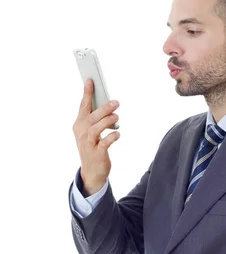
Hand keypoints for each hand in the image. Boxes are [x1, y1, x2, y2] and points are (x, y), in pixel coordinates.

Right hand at [72, 78, 120, 194]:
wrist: (92, 172)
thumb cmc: (93, 147)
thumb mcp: (91, 132)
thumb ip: (97, 119)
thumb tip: (108, 103)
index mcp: (79, 125)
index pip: (83, 106)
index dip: (87, 93)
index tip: (90, 81)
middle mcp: (81, 133)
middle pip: (91, 116)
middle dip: (103, 108)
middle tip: (116, 102)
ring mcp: (88, 144)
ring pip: (96, 128)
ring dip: (107, 121)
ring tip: (117, 116)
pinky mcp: (97, 153)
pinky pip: (104, 143)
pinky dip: (111, 137)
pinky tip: (117, 134)